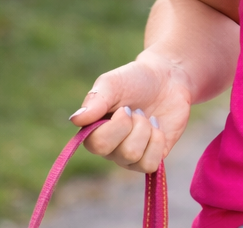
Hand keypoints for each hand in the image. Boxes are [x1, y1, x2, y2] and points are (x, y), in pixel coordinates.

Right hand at [69, 52, 193, 173]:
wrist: (166, 78)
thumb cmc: (135, 79)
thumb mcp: (113, 82)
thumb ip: (96, 99)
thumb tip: (76, 119)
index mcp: (94, 132)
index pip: (97, 144)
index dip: (118, 125)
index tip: (126, 107)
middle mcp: (109, 149)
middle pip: (122, 153)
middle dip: (137, 126)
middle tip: (138, 110)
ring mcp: (129, 156)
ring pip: (136, 156)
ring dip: (147, 130)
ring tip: (147, 117)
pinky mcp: (150, 158)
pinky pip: (150, 165)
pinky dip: (158, 141)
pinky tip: (157, 127)